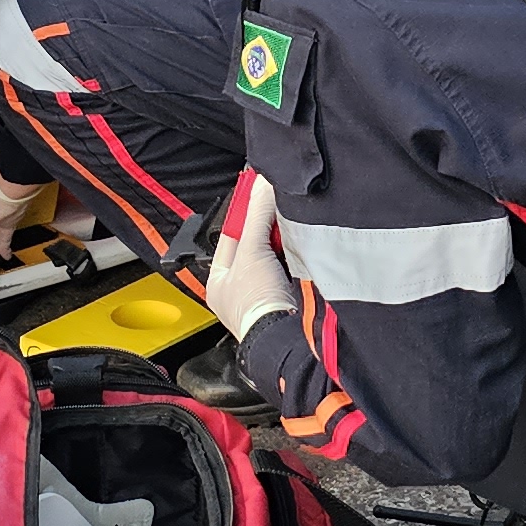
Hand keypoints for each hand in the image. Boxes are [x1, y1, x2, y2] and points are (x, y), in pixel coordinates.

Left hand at [203, 174, 296, 343]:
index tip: (257, 192)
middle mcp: (240, 292)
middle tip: (279, 207)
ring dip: (286, 244)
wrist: (287, 338)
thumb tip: (261, 186)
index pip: (230, 236)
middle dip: (269, 229)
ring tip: (293, 227)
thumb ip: (256, 216)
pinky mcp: (290, 300)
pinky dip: (299, 258)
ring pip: (276, 258)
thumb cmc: (257, 308)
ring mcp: (266, 298)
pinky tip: (305, 248)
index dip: (244, 214)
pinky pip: (294, 269)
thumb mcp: (251, 252)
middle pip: (255, 246)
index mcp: (219, 283)